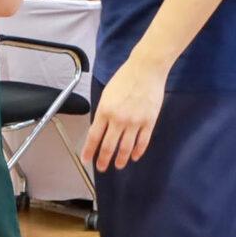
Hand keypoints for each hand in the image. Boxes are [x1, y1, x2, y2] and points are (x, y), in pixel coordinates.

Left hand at [84, 54, 169, 171]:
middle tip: (101, 167)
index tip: (86, 160)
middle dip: (103, 160)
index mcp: (105, 110)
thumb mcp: (107, 94)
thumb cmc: (125, 78)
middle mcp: (119, 119)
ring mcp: (135, 121)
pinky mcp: (149, 121)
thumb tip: (100, 129)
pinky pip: (142, 142)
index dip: (89, 151)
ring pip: (126, 148)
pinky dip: (138, 151)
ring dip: (121, 159)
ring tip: (118, 165)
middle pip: (109, 146)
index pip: (94, 136)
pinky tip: (134, 156)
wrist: (146, 69)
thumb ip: (103, 112)